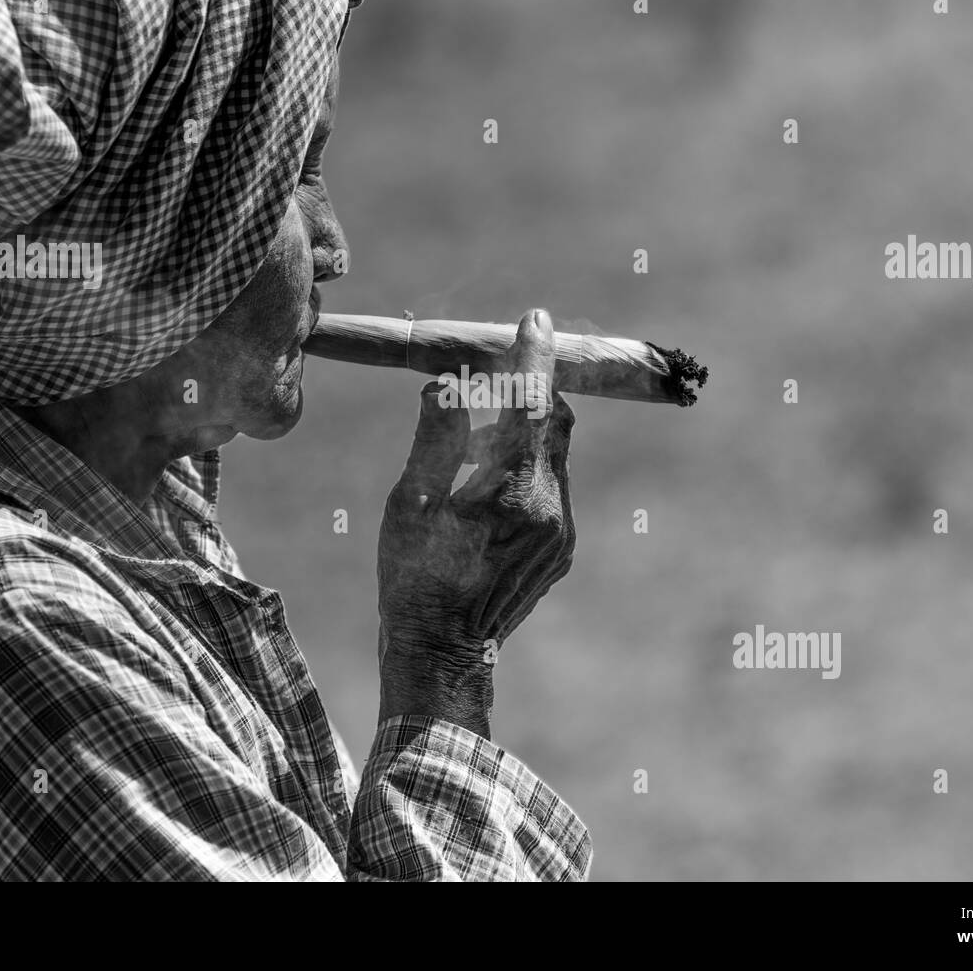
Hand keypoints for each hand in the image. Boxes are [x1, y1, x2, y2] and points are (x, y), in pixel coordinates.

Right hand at [376, 308, 576, 737]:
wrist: (445, 655)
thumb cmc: (413, 577)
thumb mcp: (409, 502)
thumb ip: (436, 436)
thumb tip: (451, 381)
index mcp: (511, 488)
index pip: (533, 403)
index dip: (534, 356)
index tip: (533, 318)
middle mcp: (550, 506)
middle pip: (555, 422)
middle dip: (532, 389)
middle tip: (498, 372)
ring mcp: (562, 531)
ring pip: (555, 456)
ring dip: (524, 433)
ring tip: (475, 446)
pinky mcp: (563, 549)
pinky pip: (553, 489)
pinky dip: (527, 470)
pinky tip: (486, 491)